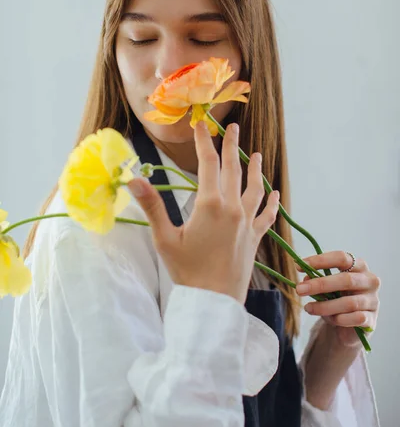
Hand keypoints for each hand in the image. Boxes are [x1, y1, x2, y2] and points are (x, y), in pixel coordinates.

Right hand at [128, 121, 279, 304]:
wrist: (214, 302)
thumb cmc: (187, 271)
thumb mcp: (165, 238)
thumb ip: (152, 206)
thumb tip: (134, 179)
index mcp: (210, 204)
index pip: (207, 163)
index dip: (203, 141)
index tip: (201, 125)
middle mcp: (233, 208)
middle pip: (233, 169)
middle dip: (231, 145)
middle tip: (231, 127)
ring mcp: (247, 222)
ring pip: (254, 188)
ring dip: (254, 169)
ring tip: (256, 154)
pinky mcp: (255, 237)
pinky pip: (267, 214)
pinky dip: (271, 201)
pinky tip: (274, 193)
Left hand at [296, 251, 380, 347]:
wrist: (349, 325)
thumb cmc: (337, 298)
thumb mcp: (326, 287)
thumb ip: (317, 281)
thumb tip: (305, 280)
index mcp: (358, 266)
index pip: (341, 258)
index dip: (320, 260)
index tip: (298, 266)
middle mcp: (370, 280)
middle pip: (346, 279)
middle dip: (320, 284)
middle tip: (299, 289)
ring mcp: (373, 300)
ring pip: (349, 302)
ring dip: (325, 306)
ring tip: (308, 308)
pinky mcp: (372, 320)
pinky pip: (355, 319)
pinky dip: (339, 319)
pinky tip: (329, 319)